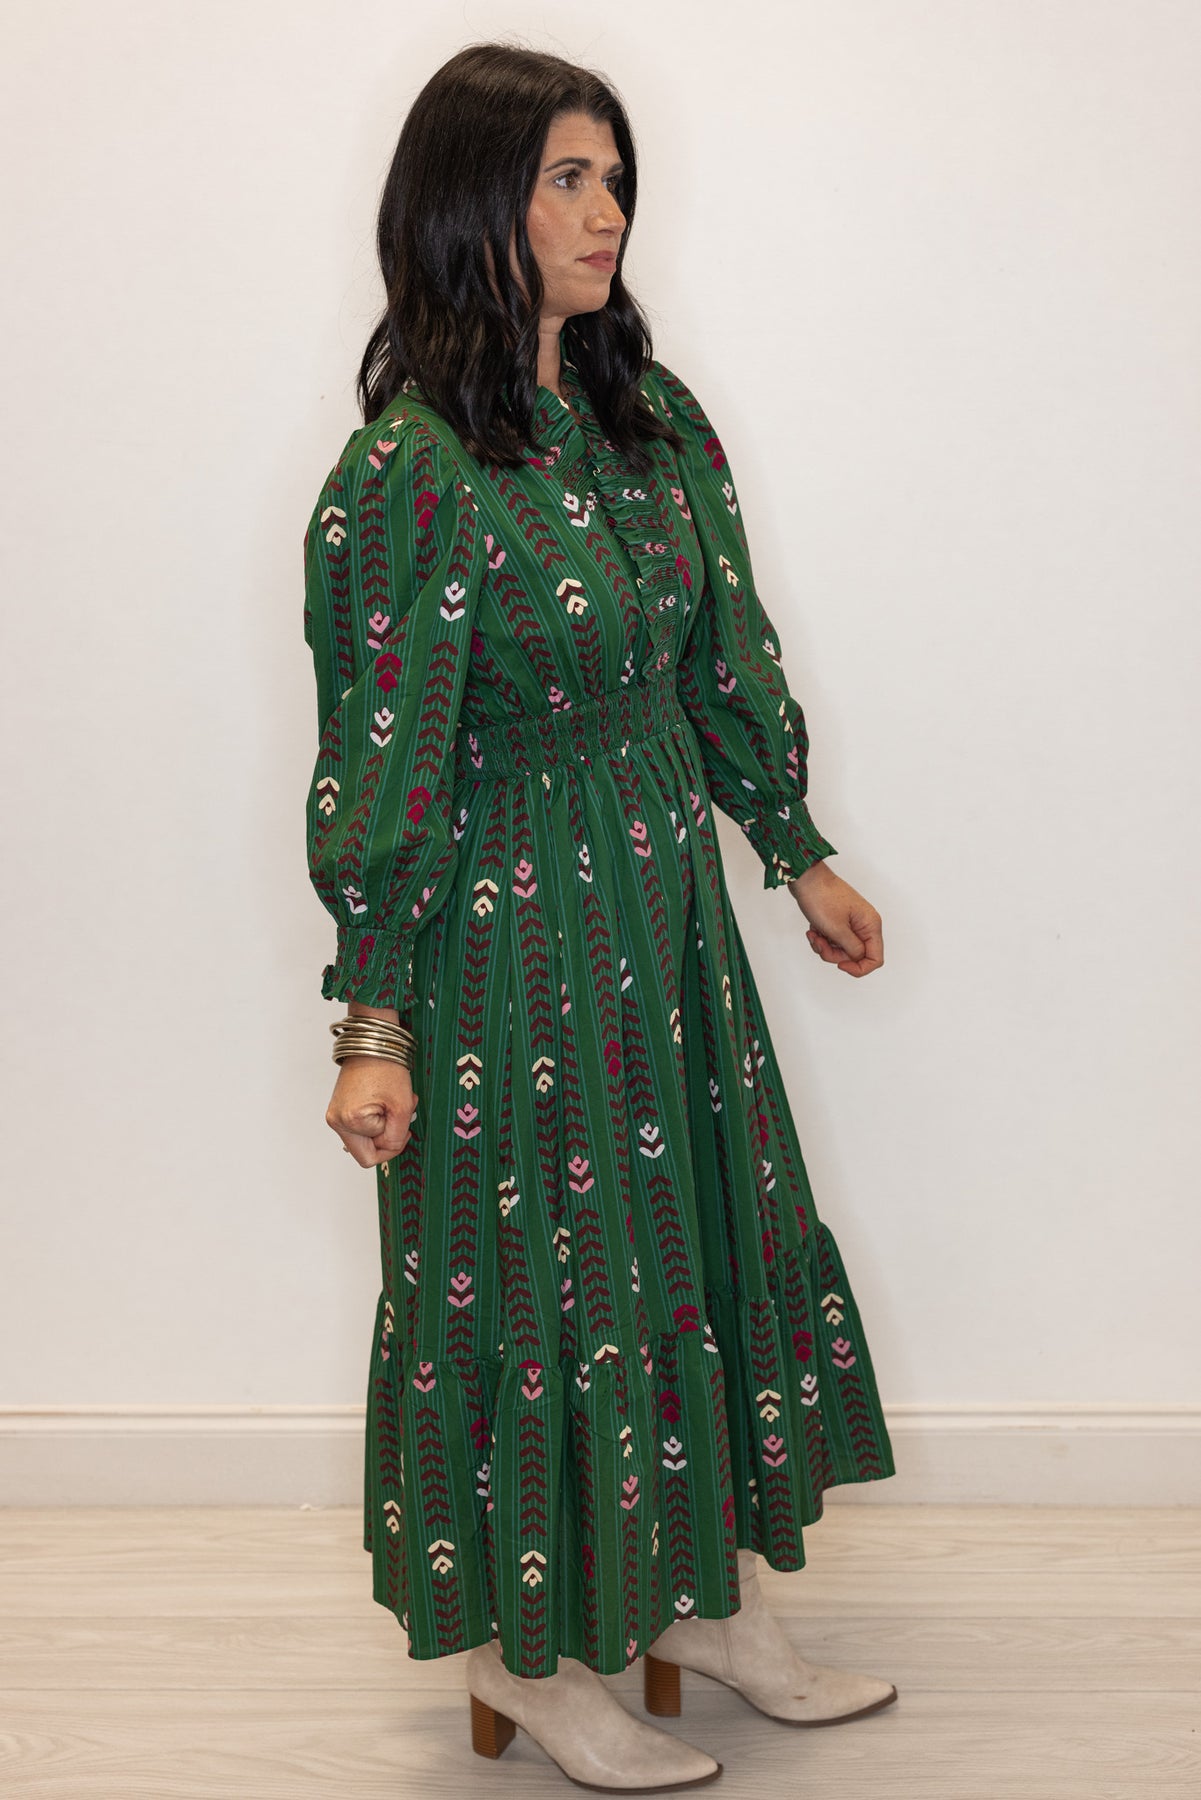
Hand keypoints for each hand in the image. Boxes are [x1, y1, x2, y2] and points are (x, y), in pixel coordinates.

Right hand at [326, 1057, 418, 1166]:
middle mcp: (336, 1121)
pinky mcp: (339, 1108)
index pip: (370, 1158)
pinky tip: (385, 1102)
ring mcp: (335, 1114)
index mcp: (348, 1122)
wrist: (373, 1041)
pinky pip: (360, 1126)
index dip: (391, 1149)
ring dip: (384, 1125)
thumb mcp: (402, 1107)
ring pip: (365, 1137)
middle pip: (365, 1150)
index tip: (404, 1131)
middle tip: (401, 1113)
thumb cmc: (386, 1067)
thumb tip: (390, 1148)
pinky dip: (376, 1118)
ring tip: (394, 1103)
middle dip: (388, 1134)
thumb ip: (396, 1137)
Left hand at [788, 860, 883, 977]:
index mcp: (871, 925)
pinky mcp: (840, 921)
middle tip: (819, 943)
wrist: (806, 878)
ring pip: (841, 949)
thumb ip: (852, 949)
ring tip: (814, 934)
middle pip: (855, 955)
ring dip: (825, 947)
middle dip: (834, 954)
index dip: (859, 968)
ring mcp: (852, 923)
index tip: (840, 965)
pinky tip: (813, 930)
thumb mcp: (837, 929)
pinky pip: (833, 940)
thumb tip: (859, 959)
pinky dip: (822, 939)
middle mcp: (865, 925)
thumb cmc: (821, 897)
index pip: (875, 959)